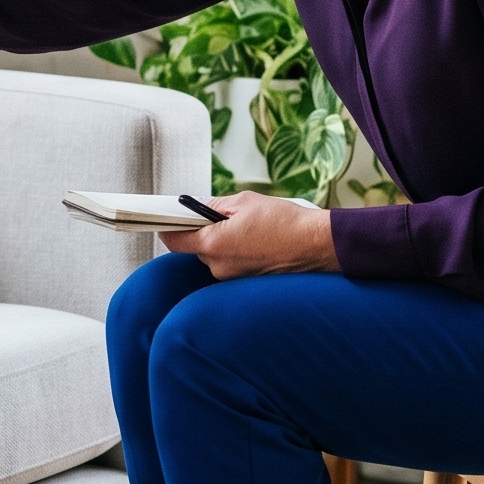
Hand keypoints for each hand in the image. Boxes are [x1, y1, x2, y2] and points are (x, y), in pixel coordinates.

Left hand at [160, 193, 338, 278]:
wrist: (317, 245)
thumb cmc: (284, 222)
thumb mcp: (245, 201)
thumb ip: (214, 205)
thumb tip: (196, 206)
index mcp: (214, 245)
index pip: (175, 240)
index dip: (168, 227)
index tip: (166, 218)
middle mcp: (219, 267)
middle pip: (196, 248)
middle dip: (203, 231)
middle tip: (220, 215)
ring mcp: (232, 278)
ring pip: (215, 256)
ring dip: (222, 242)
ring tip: (247, 228)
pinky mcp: (246, 282)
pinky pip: (231, 264)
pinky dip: (237, 252)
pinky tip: (256, 241)